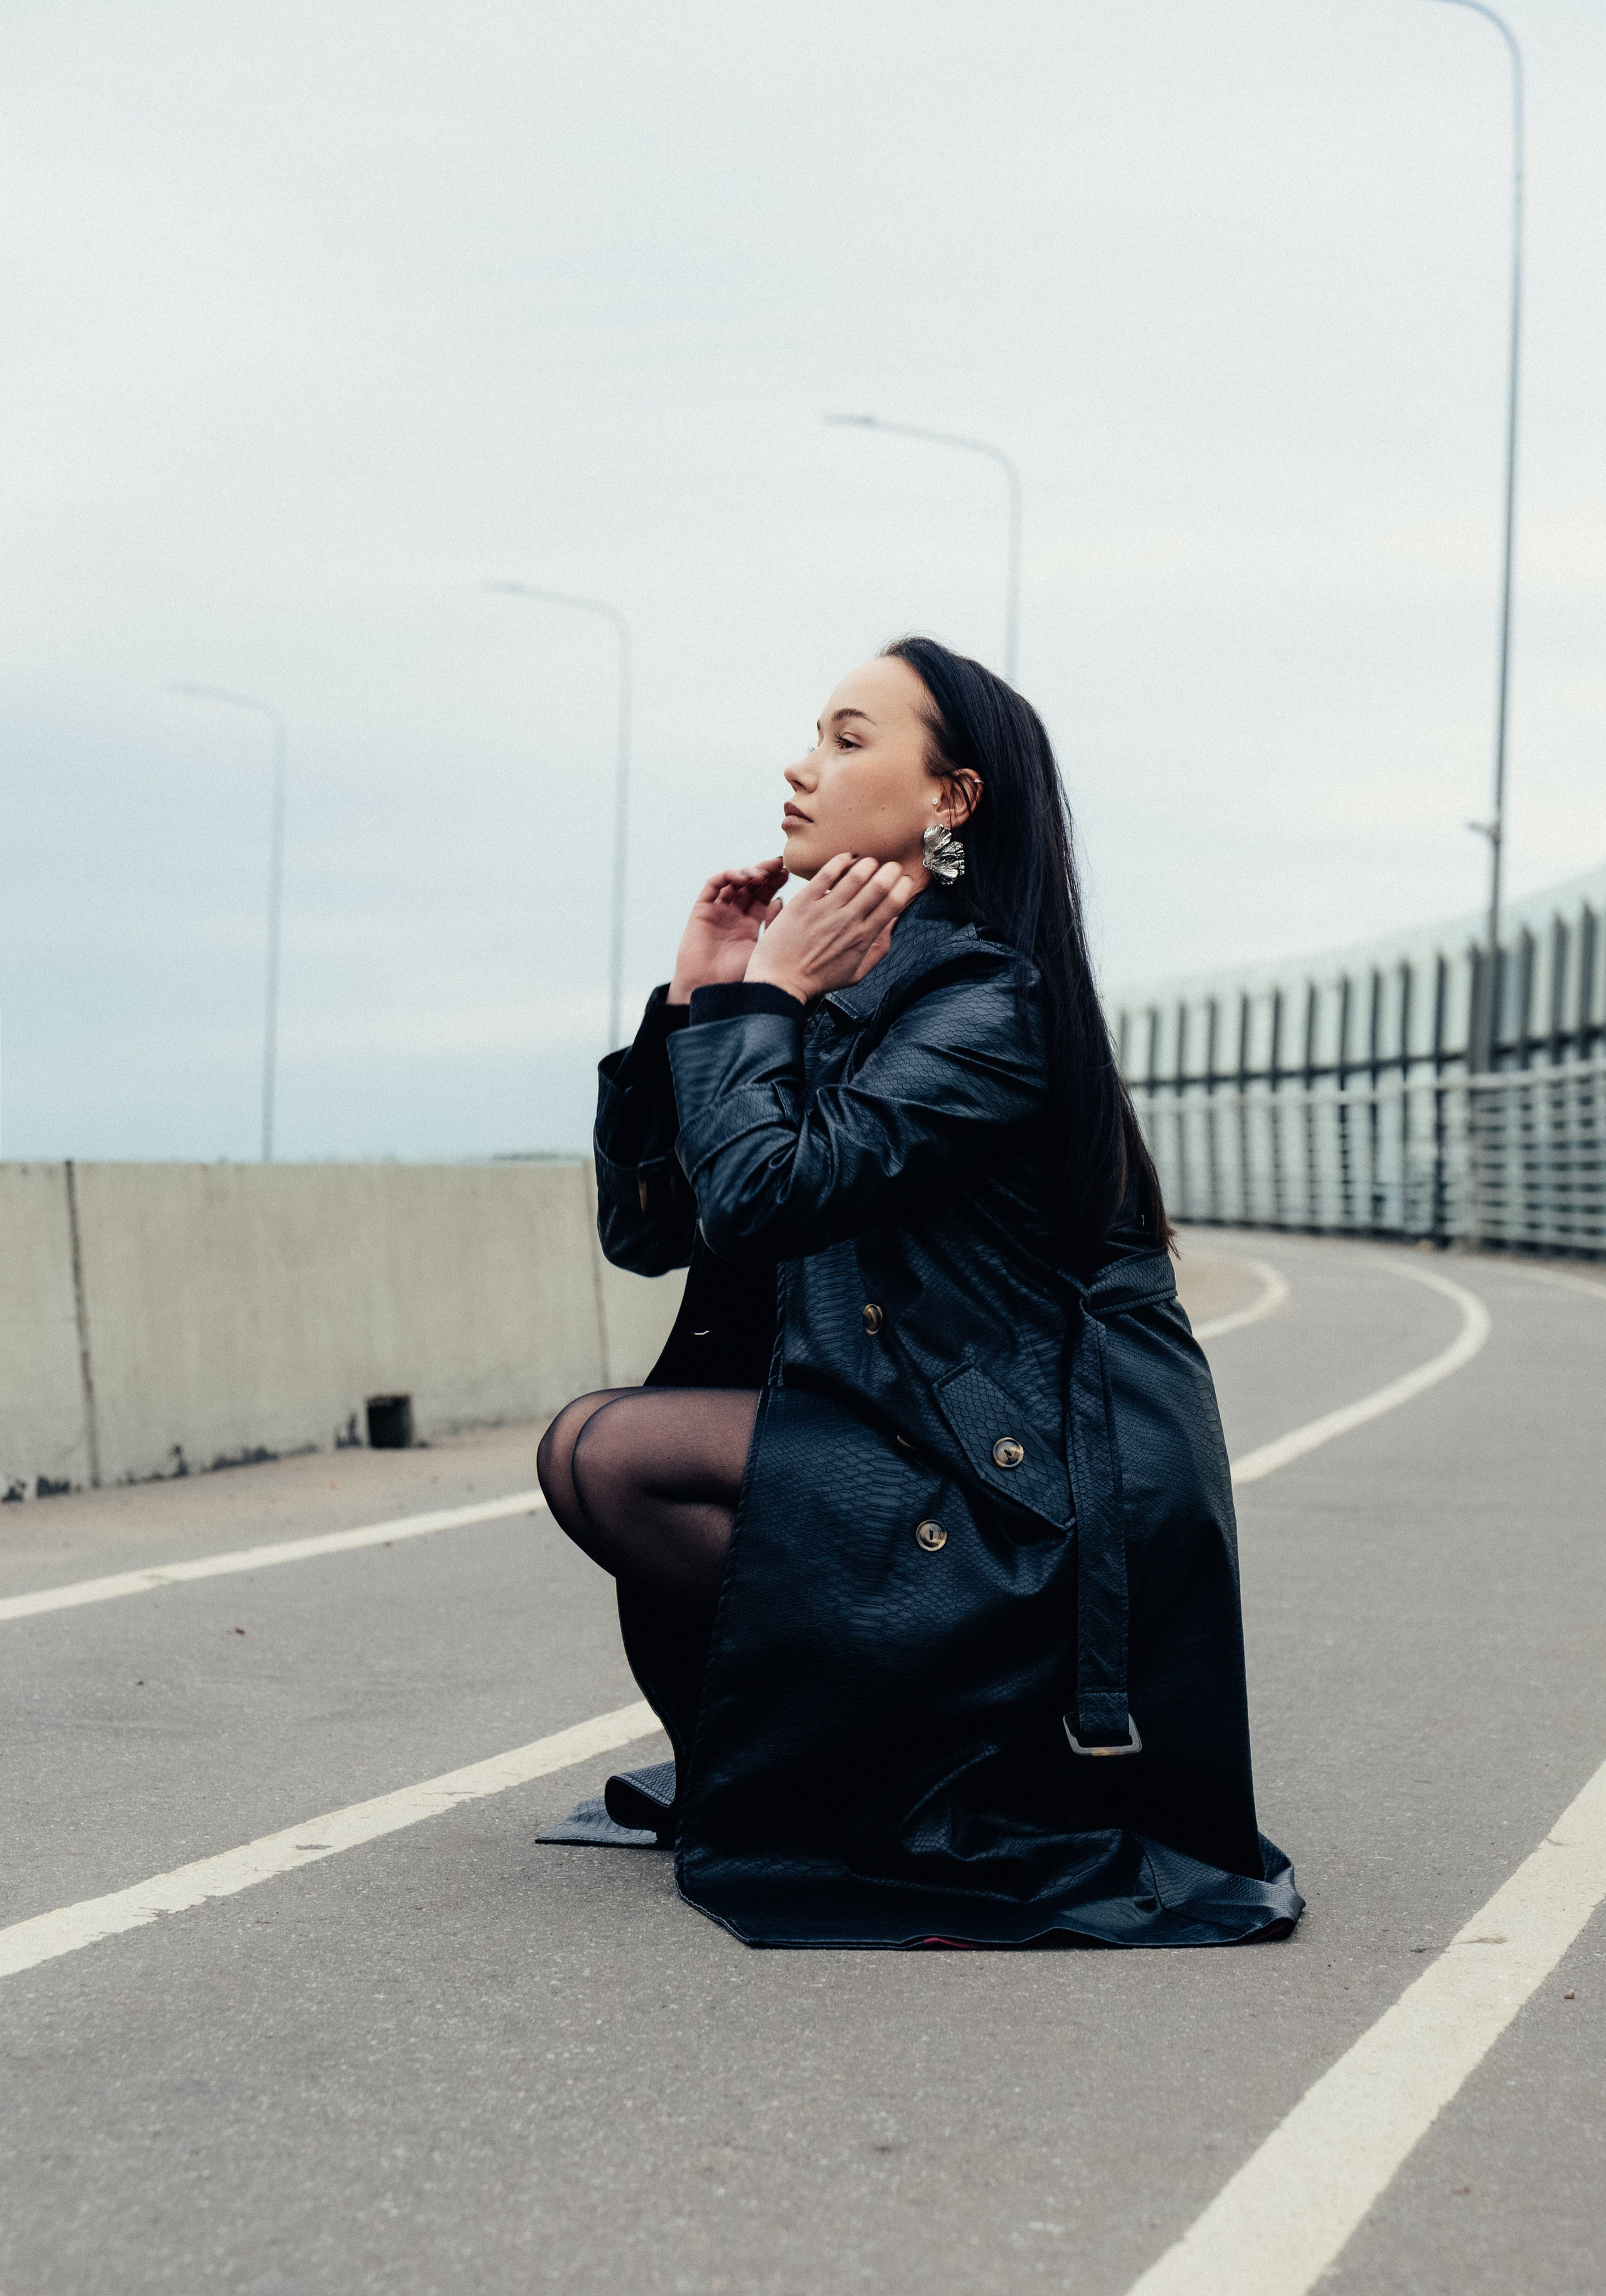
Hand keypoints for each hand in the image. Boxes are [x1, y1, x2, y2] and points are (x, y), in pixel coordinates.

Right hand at [668, 860, 787, 1002]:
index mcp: (751, 926)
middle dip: (764, 873)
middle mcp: (734, 916)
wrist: (711, 990)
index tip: (788, 873)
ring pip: (733, 882)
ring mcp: (718, 912)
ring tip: (761, 874)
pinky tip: (742, 877)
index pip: (765, 897)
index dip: (775, 883)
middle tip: (778, 864)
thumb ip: (774, 924)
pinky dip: (728, 876)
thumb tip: (782, 899)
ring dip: (748, 872)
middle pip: (750, 886)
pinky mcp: (702, 910)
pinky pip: (713, 885)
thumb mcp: (766, 948)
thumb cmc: (740, 977)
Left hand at [744, 853, 918, 1003]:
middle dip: (891, 870)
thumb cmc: (817, 979)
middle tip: (891, 867)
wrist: (781, 982)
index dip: (904, 887)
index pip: (893, 904)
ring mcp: (826, 910)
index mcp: (863, 937)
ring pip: (856, 875)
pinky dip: (841, 861)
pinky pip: (826, 874)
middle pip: (879, 885)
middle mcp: (848, 921)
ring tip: (870, 863)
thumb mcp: (857, 973)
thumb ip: (879, 948)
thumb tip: (893, 921)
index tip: (904, 881)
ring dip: (869, 864)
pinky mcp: (804, 902)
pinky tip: (847, 858)